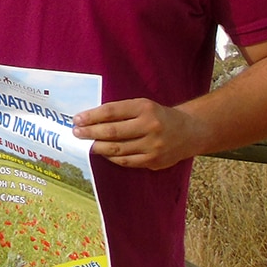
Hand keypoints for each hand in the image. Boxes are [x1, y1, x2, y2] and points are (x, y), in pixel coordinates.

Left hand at [73, 98, 207, 169]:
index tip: (77, 119)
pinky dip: (111, 157)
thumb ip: (120, 111)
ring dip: (98, 147)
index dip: (91, 116)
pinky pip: (126, 161)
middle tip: (76, 133)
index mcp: (145, 108)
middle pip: (112, 132)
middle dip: (90, 132)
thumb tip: (90, 119)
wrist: (189, 132)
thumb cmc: (158, 116)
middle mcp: (150, 126)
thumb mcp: (143, 106)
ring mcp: (153, 146)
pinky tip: (103, 153)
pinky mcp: (154, 161)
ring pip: (117, 149)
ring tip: (86, 144)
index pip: (112, 111)